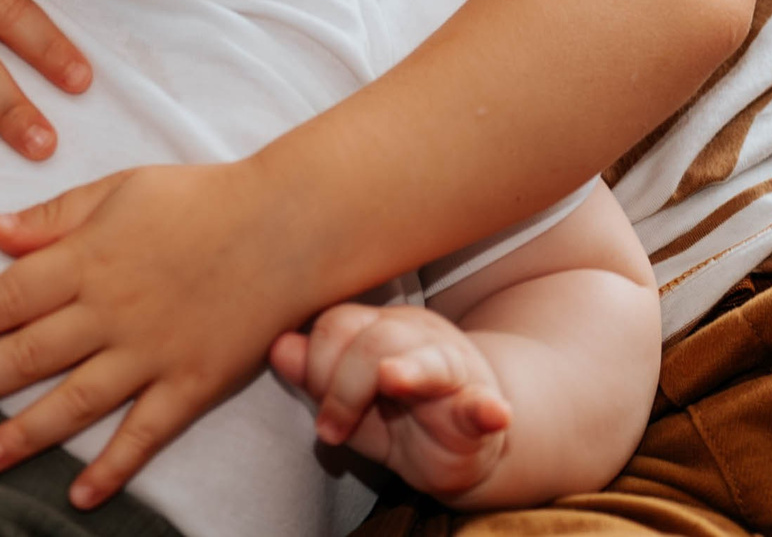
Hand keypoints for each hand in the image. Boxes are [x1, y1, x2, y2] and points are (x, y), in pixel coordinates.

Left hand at [0, 162, 320, 508]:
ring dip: (24, 433)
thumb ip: (56, 215)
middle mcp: (110, 311)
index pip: (6, 297)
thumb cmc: (200, 198)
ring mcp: (151, 351)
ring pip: (75, 400)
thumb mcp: (120, 188)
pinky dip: (112, 465)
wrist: (284, 225)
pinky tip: (79, 494)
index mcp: (88, 258)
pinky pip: (145, 432)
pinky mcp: (190, 382)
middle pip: (26, 354)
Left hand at [269, 304, 510, 500]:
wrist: (459, 446)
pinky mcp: (481, 411)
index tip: (318, 410)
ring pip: (429, 361)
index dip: (317, 365)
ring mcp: (456, 370)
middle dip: (342, 387)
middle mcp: (421, 337)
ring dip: (407, 373)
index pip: (339, 324)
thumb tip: (278, 346)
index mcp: (383, 327)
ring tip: (392, 379)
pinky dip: (487, 410)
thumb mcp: (348, 397)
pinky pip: (484, 405)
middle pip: (376, 340)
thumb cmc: (398, 414)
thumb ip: (314, 374)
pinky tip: (493, 413)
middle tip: (332, 430)